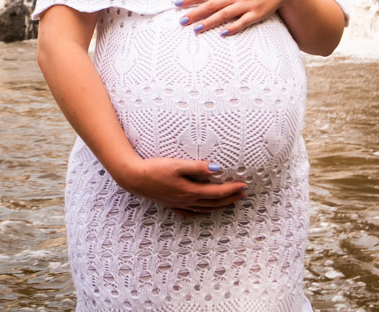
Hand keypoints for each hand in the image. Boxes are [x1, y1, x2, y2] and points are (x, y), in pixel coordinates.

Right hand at [115, 157, 247, 216]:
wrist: (134, 178)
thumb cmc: (154, 169)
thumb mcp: (177, 165)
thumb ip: (198, 167)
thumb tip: (218, 169)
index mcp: (190, 191)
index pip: (217, 192)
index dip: (232, 189)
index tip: (244, 185)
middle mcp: (187, 200)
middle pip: (214, 203)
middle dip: (230, 199)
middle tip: (243, 194)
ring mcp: (179, 204)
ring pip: (205, 209)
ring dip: (220, 206)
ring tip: (231, 202)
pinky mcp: (171, 204)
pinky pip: (191, 213)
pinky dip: (202, 212)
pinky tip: (204, 211)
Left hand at [177, 0, 301, 36]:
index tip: (177, 3)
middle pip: (211, 4)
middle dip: (195, 12)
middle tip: (181, 21)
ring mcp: (246, 4)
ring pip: (224, 14)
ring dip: (209, 22)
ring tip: (195, 29)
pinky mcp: (256, 14)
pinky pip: (243, 22)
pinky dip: (233, 27)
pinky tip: (222, 34)